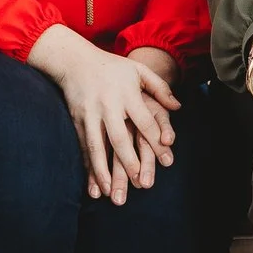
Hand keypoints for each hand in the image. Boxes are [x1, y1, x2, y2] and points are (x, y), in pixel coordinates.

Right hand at [28, 26, 180, 204]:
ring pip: (97, 146)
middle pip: (120, 137)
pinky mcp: (77, 121)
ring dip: (103, 171)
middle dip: (129, 161)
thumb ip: (160, 88)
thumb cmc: (112, 67)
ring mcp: (90, 114)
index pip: (145, 121)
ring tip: (110, 192)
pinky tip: (93, 184)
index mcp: (127, 94)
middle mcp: (108, 105)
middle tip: (139, 182)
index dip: (156, 141)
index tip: (166, 161)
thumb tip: (178, 108)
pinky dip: (88, 167)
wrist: (74, 60)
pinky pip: (84, 147)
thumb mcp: (139, 71)